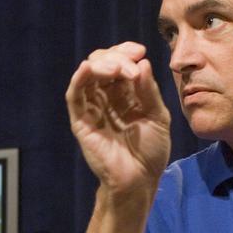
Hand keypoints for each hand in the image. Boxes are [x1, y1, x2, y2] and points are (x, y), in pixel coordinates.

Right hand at [65, 41, 171, 193]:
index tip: (140, 52)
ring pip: (88, 74)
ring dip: (102, 65)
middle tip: (132, 68)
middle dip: (117, 58)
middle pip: (102, 63)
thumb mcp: (158, 116)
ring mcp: (92, 108)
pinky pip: (74, 95)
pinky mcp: (81, 120)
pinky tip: (88, 68)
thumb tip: (141, 62)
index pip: (119, 63)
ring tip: (118, 70)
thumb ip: (148, 90)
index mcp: (125, 93)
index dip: (126, 52)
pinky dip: (79, 78)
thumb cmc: (151, 151)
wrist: (139, 180)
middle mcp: (107, 97)